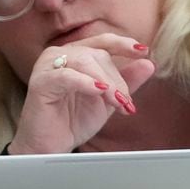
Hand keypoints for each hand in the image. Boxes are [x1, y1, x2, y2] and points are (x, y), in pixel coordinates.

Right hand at [8, 33, 154, 154]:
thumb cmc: (72, 121)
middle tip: (125, 103)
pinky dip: (86, 83)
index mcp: (74, 54)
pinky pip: (67, 76)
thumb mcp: (106, 100)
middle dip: (117, 79)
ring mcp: (47, 66)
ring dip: (106, 83)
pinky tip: (99, 92)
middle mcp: (58, 54)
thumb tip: (149, 64)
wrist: (50, 147)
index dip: (123, 43)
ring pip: (84, 62)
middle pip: (97, 54)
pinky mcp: (40, 82)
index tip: (143, 50)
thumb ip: (125, 82)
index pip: (101, 41)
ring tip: (116, 103)